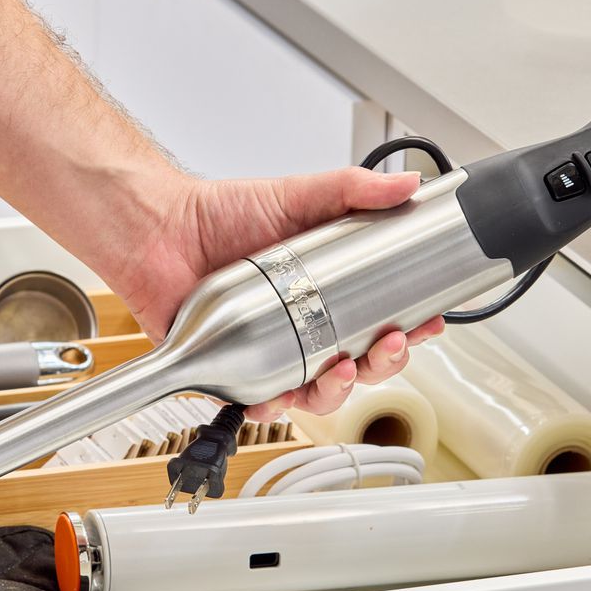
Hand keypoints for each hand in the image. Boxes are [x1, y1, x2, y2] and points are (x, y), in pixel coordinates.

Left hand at [107, 168, 444, 418]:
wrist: (159, 228)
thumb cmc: (219, 214)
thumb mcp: (296, 195)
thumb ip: (352, 189)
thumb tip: (408, 184)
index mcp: (327, 296)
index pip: (381, 322)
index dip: (410, 330)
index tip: (430, 322)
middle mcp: (302, 330)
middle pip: (359, 367)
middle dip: (383, 364)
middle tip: (390, 344)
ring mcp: (269, 354)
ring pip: (317, 393)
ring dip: (337, 391)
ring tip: (340, 370)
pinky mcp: (231, 374)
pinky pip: (259, 403)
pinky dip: (272, 406)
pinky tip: (280, 396)